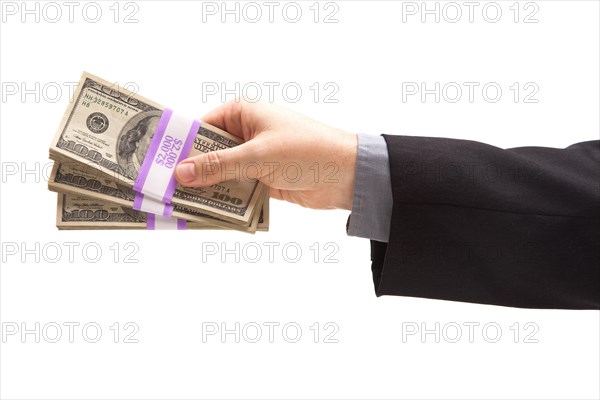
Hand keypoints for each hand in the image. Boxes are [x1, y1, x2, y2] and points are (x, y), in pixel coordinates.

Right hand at [174, 100, 357, 209]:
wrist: (348, 174)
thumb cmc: (306, 150)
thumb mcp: (258, 155)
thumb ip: (219, 165)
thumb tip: (181, 172)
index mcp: (243, 113)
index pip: (202, 127)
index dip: (180, 146)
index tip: (156, 164)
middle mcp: (246, 134)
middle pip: (209, 153)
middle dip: (191, 172)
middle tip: (163, 191)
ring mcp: (255, 158)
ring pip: (222, 174)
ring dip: (208, 189)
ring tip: (179, 206)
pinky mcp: (263, 180)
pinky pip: (237, 190)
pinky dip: (226, 200)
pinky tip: (208, 213)